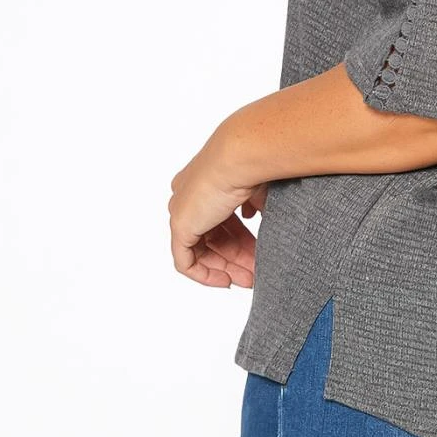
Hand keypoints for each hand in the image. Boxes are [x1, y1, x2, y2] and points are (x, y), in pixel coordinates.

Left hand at [169, 138, 267, 287]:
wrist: (241, 155)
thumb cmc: (251, 164)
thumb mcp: (255, 190)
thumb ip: (252, 206)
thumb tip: (253, 217)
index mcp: (203, 184)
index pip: (219, 221)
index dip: (238, 241)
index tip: (256, 253)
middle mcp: (188, 197)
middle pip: (211, 238)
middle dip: (234, 258)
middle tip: (253, 273)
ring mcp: (182, 212)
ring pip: (201, 251)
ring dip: (225, 268)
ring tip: (248, 279)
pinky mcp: (180, 227)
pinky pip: (185, 262)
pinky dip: (205, 274)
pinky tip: (225, 280)